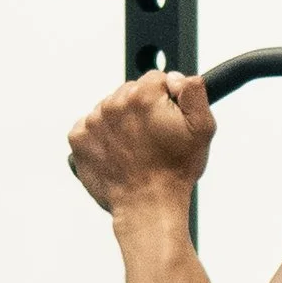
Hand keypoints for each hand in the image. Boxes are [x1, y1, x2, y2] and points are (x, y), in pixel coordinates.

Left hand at [68, 71, 214, 219]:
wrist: (148, 205)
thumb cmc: (175, 171)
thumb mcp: (202, 129)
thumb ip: (194, 92)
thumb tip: (176, 78)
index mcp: (143, 96)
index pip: (155, 79)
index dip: (165, 98)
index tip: (166, 119)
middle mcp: (113, 104)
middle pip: (129, 91)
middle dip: (141, 109)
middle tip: (152, 137)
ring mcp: (93, 122)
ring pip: (109, 108)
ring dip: (120, 122)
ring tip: (135, 147)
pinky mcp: (79, 139)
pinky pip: (90, 126)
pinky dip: (101, 136)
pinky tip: (117, 152)